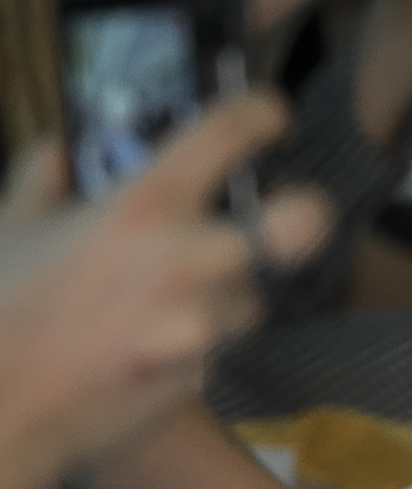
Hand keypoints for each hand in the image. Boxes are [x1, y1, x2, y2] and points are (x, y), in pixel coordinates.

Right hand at [0, 105, 329, 481]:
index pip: (229, 131)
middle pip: (300, 224)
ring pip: (249, 297)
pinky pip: (213, 346)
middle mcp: (190, 259)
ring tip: (163, 300)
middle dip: (306, 214)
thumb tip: (70, 150)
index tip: (268, 115)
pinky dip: (190, 340)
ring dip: (223, 293)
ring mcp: (201, 324)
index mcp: (144, 206)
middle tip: (294, 213)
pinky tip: (141, 345)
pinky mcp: (198, 376)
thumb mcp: (10, 222)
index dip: (260, 112)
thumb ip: (47, 172)